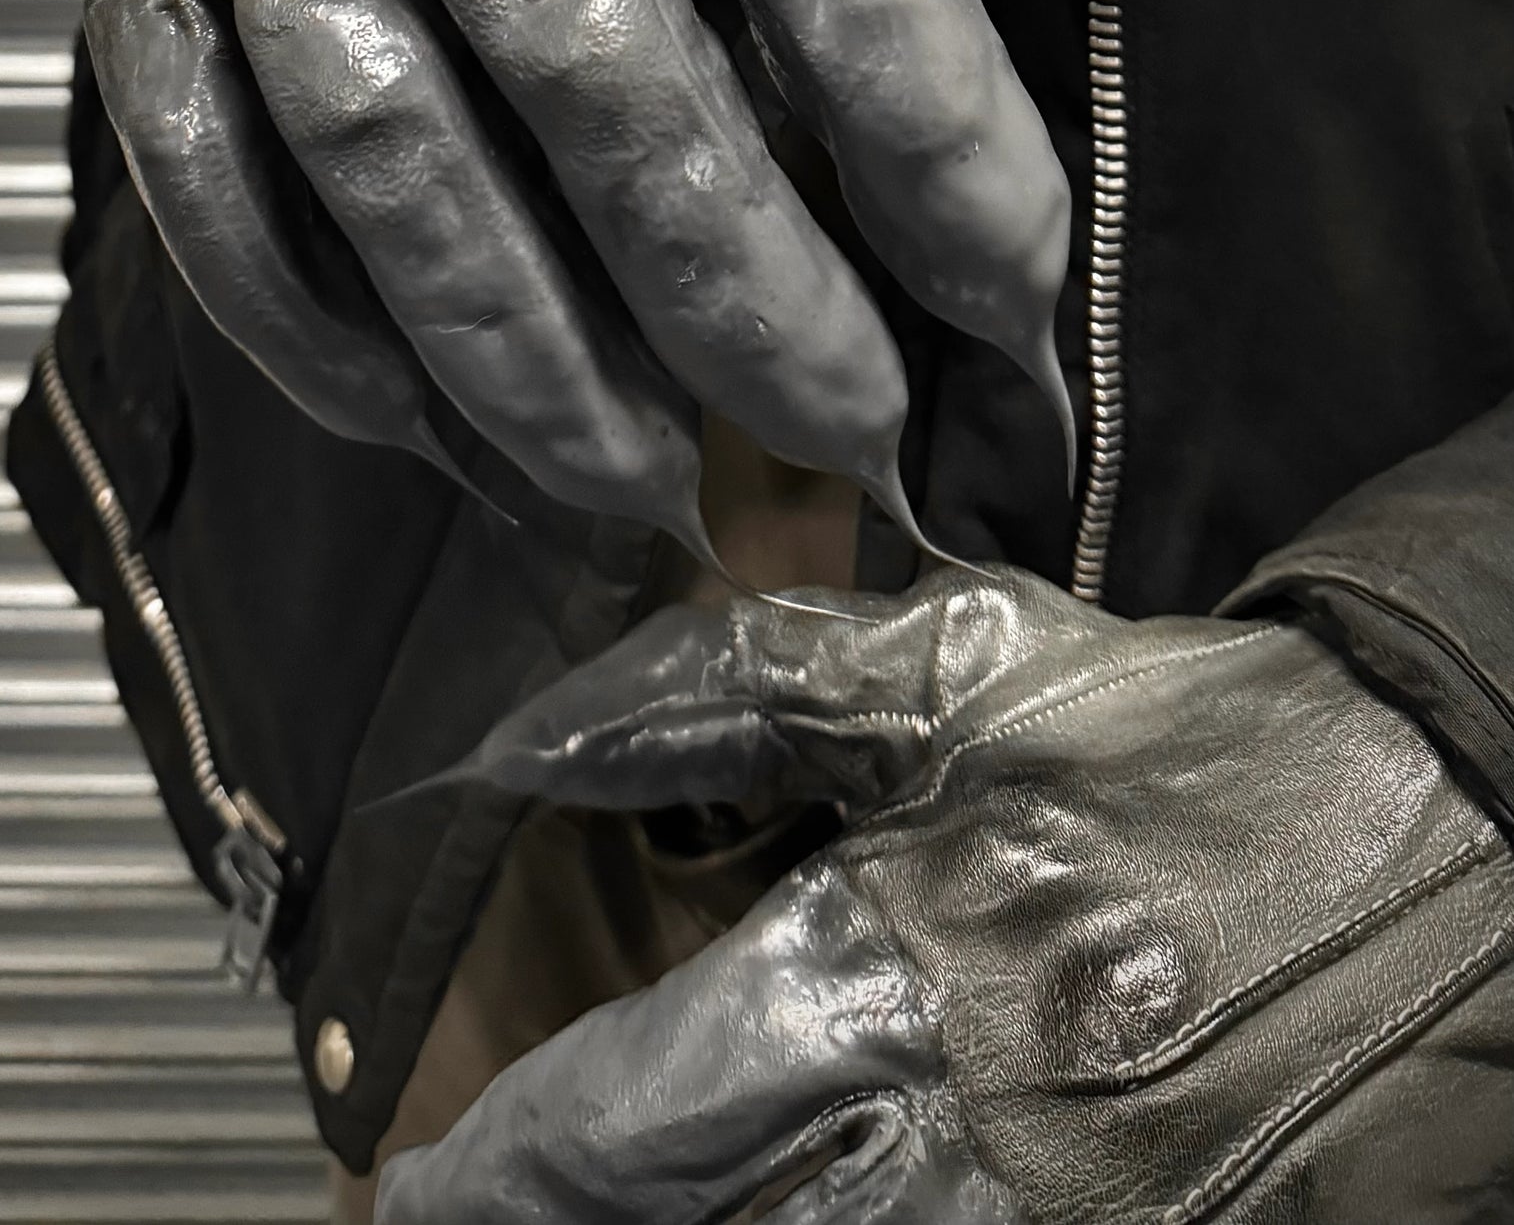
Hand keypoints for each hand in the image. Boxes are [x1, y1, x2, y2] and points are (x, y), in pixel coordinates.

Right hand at [0, 0, 1075, 545]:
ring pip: (399, 158)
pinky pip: (206, 175)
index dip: (929, 120)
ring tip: (640, 488)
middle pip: (609, 77)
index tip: (1009, 283)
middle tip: (852, 440)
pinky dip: (308, 321)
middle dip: (746, 293)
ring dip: (523, 351)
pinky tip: (416, 425)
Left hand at [378, 569, 1513, 1222]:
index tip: (423, 1190)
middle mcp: (982, 1140)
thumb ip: (726, 685)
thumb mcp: (949, 665)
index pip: (638, 1118)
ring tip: (647, 1222)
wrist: (1450, 820)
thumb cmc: (1175, 737)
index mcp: (904, 972)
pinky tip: (821, 1221)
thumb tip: (536, 735)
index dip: (509, 1173)